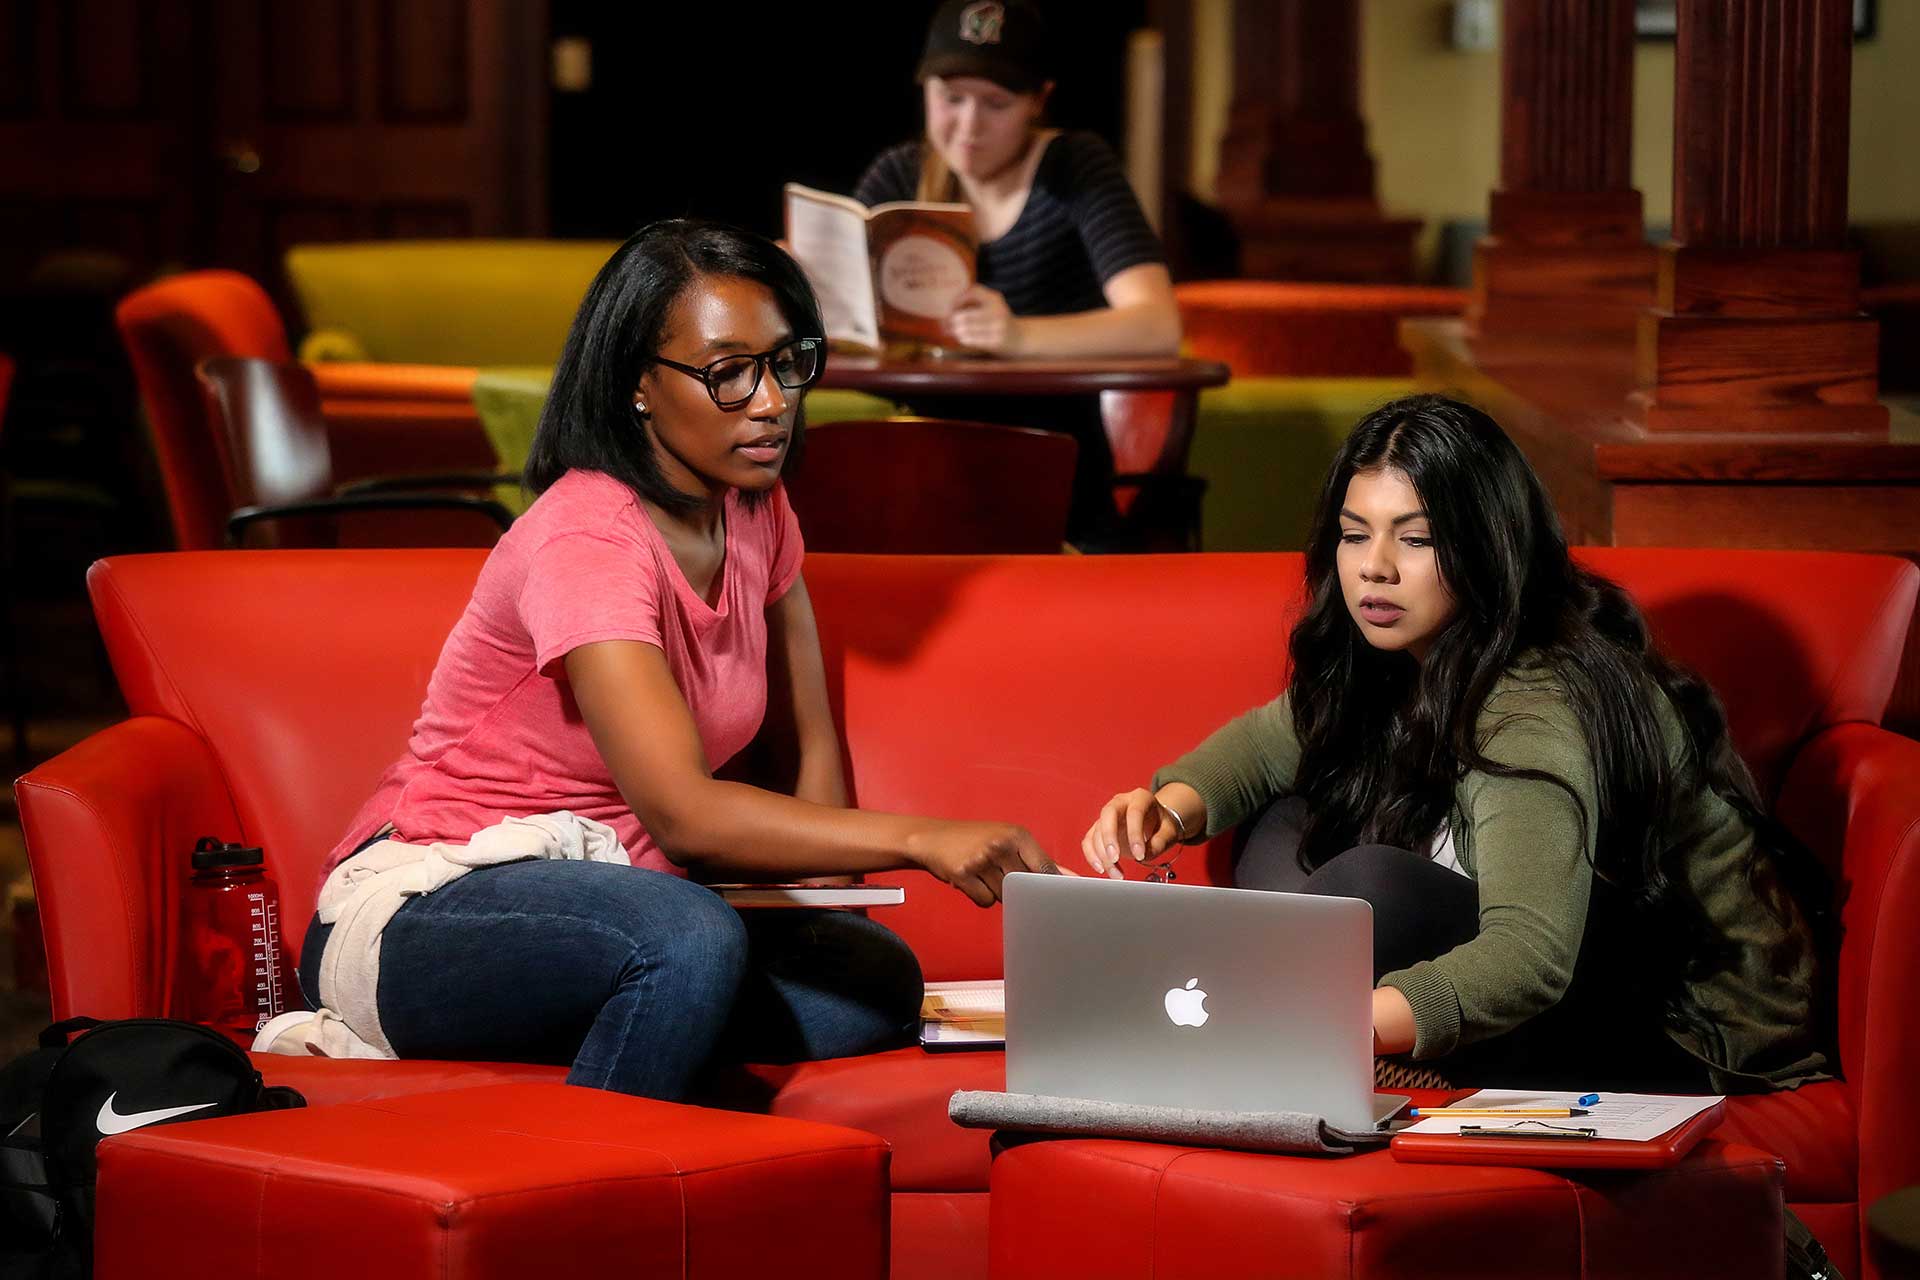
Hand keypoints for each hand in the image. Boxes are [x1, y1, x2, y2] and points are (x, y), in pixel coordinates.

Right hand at [907, 820, 1063, 906]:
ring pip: (1005, 896)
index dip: (1052, 886)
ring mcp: (981, 860)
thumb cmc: (975, 839)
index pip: (1045, 868)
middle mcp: (1000, 845)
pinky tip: (971, 880)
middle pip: (1026, 886)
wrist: (933, 837)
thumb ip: (1037, 860)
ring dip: (996, 891)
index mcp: (1017, 835)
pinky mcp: (963, 874)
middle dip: (1018, 888)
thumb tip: (1068, 877)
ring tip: (983, 873)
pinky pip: (985, 901)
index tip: (1060, 898)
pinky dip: (980, 895)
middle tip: (1003, 875)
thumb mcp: (1008, 840)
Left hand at [946, 284, 1023, 353]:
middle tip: (945, 324)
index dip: (956, 300)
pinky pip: (971, 340)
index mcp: (994, 298)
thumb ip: (972, 300)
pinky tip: (962, 337)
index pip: (970, 293)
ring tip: (953, 331)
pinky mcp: (996, 342)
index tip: (950, 308)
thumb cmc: (998, 319)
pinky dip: (963, 338)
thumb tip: (948, 309)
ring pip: (966, 329)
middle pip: (963, 316)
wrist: (1020, 337)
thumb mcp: (991, 303)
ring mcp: (997, 327)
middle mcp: (997, 311)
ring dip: (955, 331)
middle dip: (952, 320)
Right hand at [1082, 788, 1179, 878]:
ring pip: (1097, 831)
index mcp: (1140, 798)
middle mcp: (1120, 803)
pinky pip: (1089, 841)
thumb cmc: (1162, 825)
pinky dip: (1092, 856)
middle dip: (1109, 838)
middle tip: (1115, 859)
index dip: (1135, 834)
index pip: (1134, 813)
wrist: (1155, 823)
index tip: (1139, 855)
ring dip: (1103, 855)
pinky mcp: (1099, 829)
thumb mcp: (1169, 831)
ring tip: (1116, 874)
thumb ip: (1160, 842)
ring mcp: (1107, 816)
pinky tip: (1102, 869)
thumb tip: (1145, 855)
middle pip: (1108, 815)